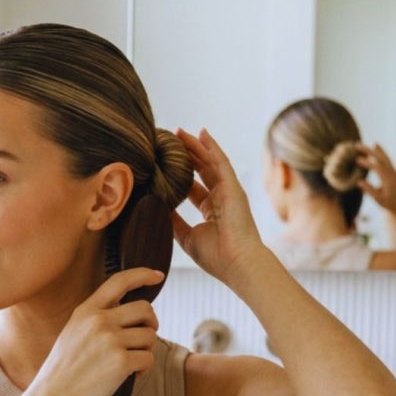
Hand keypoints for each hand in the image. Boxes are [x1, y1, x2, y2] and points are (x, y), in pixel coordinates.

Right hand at [28, 267, 162, 395]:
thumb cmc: (63, 372)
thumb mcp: (72, 333)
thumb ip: (96, 320)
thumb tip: (131, 313)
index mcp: (85, 311)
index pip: (119, 281)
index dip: (143, 275)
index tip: (158, 276)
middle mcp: (98, 321)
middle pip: (145, 309)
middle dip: (151, 323)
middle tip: (143, 338)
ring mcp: (110, 340)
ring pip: (149, 336)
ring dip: (146, 350)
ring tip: (129, 363)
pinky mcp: (121, 362)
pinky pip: (148, 359)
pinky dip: (144, 370)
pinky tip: (129, 377)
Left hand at [172, 128, 263, 282]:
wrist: (237, 263)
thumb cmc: (216, 256)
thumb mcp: (187, 237)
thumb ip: (174, 222)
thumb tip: (157, 207)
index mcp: (211, 211)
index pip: (194, 188)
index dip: (180, 176)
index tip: (164, 165)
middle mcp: (221, 198)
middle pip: (201, 171)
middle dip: (186, 155)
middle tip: (170, 140)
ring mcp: (229, 191)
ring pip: (209, 162)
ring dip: (195, 146)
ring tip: (179, 132)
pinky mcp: (233, 187)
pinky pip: (220, 162)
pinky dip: (211, 147)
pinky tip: (201, 134)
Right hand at [356, 144, 395, 215]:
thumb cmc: (388, 203)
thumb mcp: (377, 198)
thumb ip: (368, 189)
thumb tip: (358, 181)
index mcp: (388, 179)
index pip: (377, 167)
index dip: (367, 163)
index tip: (357, 160)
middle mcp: (392, 172)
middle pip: (381, 158)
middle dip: (371, 151)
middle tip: (360, 146)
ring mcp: (393, 171)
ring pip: (385, 158)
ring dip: (378, 150)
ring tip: (372, 144)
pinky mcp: (393, 171)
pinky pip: (387, 160)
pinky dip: (381, 154)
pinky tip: (376, 150)